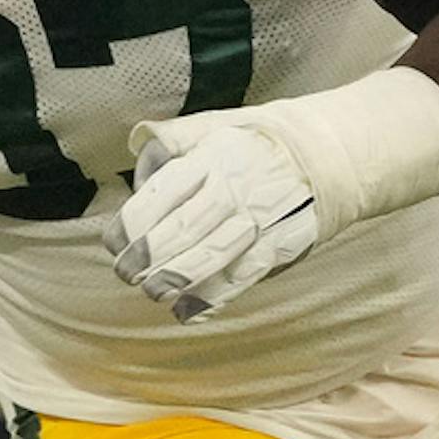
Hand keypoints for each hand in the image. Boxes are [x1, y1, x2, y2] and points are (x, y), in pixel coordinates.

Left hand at [105, 111, 320, 322]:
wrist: (324, 154)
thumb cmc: (249, 146)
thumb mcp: (209, 128)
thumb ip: (168, 147)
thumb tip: (137, 180)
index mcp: (211, 157)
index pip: (164, 191)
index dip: (134, 222)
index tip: (114, 243)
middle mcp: (235, 186)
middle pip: (186, 225)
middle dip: (150, 254)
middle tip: (125, 274)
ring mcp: (261, 217)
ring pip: (215, 252)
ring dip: (179, 278)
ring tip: (152, 292)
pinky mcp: (283, 243)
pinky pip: (245, 273)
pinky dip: (215, 296)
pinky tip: (187, 311)